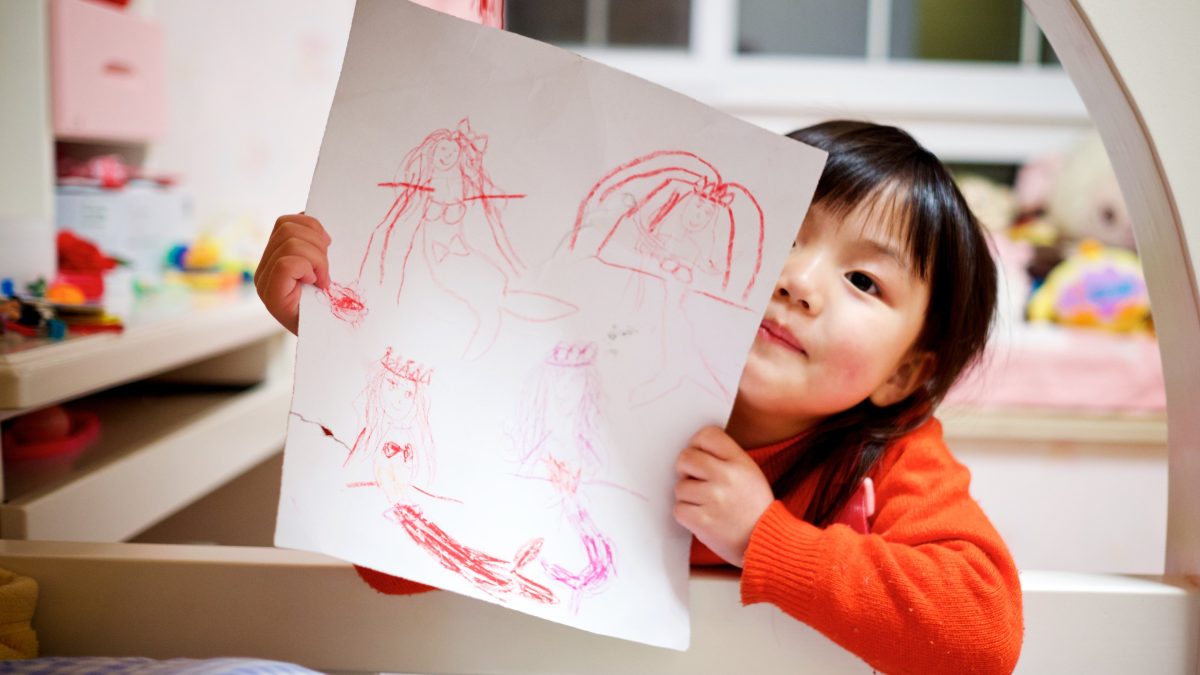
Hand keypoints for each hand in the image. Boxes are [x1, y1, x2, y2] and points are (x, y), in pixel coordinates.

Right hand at [253, 213, 331, 334]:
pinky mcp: (270, 295)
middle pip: (287, 228)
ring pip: (290, 243)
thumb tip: (314, 215)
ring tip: (323, 278)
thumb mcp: (324, 269)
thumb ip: (314, 246)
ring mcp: (264, 281)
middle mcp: (263, 268)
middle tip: (327, 267)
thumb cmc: (328, 304)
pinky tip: (318, 284)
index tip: (329, 244)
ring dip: (317, 258)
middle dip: (316, 242)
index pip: (285, 223)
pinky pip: (287, 264)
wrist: (329, 338)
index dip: (310, 225)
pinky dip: (310, 269)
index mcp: (275, 257)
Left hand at [673, 425, 774, 566]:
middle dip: (685, 469)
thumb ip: (725, 457)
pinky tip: (702, 517)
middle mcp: (726, 477)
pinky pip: (679, 509)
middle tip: (695, 480)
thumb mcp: (750, 473)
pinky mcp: (703, 521)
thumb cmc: (754, 507)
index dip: (697, 444)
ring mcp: (713, 499)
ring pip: (680, 487)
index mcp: (739, 461)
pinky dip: (686, 515)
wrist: (765, 542)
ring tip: (705, 504)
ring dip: (688, 496)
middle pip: (685, 458)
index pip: (707, 435)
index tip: (699, 455)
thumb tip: (693, 448)